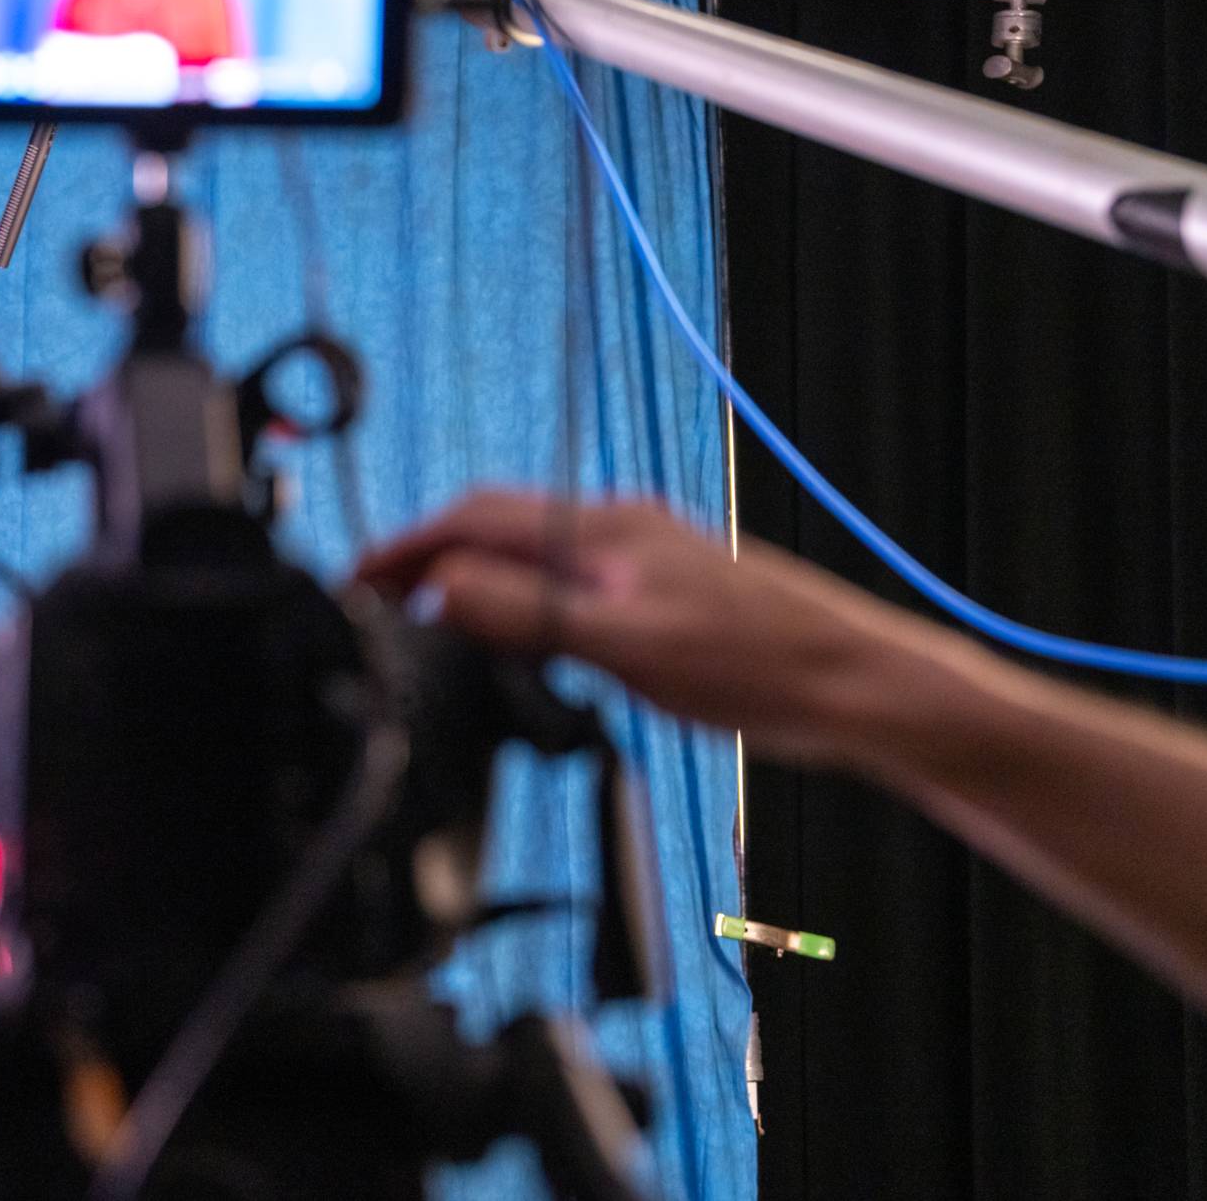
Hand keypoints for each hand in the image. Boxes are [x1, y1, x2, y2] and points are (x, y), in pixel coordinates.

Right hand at [356, 491, 975, 765]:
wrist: (851, 687)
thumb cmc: (756, 666)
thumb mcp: (626, 645)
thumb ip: (528, 613)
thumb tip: (442, 588)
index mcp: (602, 529)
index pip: (472, 519)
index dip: (405, 548)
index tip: (355, 582)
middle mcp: (619, 528)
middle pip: (495, 526)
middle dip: (427, 558)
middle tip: (377, 606)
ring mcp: (643, 558)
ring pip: (529, 555)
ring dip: (470, 581)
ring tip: (428, 627)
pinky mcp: (663, 591)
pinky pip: (564, 583)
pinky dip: (517, 604)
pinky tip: (520, 649)